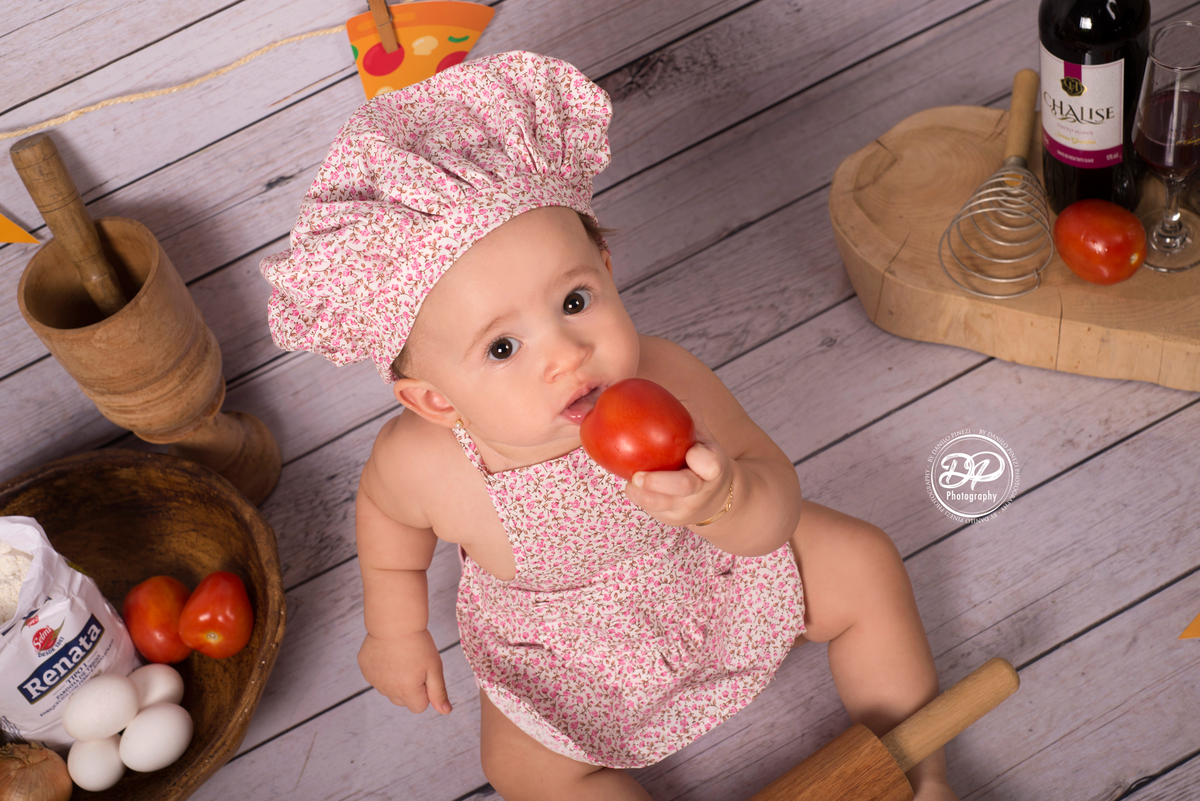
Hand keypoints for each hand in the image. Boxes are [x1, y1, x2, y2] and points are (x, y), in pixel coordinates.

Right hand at [358, 629, 451, 713]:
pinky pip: (377, 678)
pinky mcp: (365, 670)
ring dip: (395, 680)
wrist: (395, 622)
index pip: (419, 707)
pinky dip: (383, 670)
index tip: (425, 673)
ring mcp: (374, 680)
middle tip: (414, 664)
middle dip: (410, 688)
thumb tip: (446, 711)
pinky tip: (388, 654)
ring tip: (401, 657)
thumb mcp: (435, 667)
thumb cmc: (419, 643)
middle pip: (403, 701)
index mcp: (407, 691)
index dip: (425, 691)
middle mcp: (387, 690)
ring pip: (389, 690)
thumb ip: (439, 693)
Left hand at [623, 400, 733, 527]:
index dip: (700, 457)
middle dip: (660, 482)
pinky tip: (630, 487)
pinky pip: (653, 511)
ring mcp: (688, 508)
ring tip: (629, 484)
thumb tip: (666, 395)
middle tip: (638, 476)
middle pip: (684, 487)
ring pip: (664, 505)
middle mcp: (703, 490)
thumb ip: (689, 418)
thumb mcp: (705, 439)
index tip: (690, 449)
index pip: (710, 464)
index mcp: (715, 467)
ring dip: (643, 495)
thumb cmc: (704, 459)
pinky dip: (640, 499)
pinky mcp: (673, 519)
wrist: (717, 498)